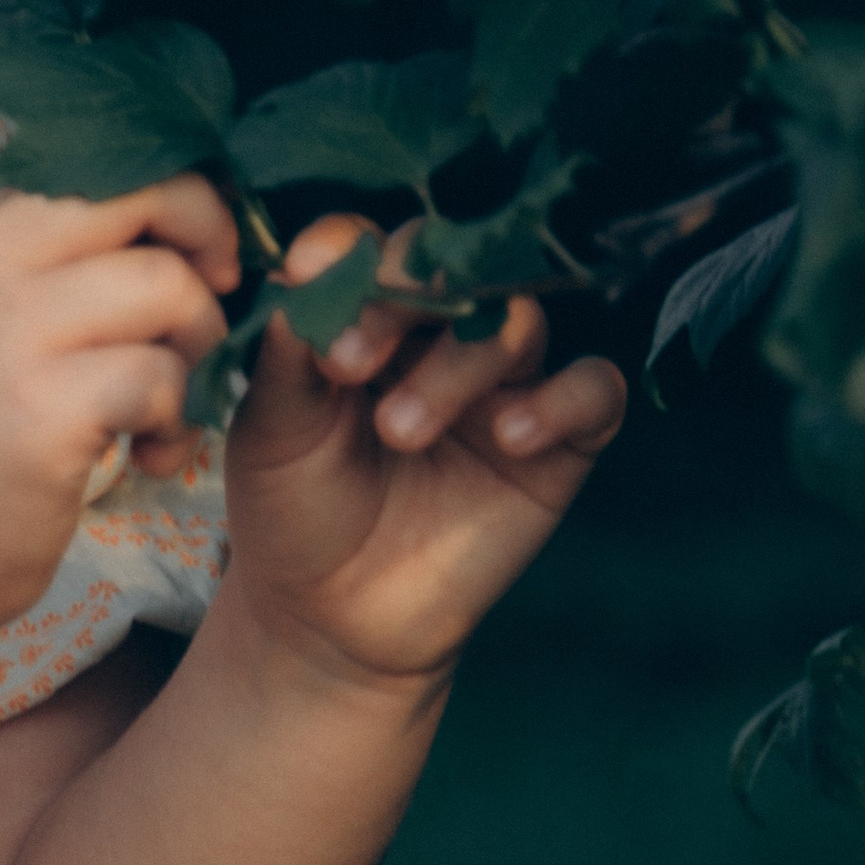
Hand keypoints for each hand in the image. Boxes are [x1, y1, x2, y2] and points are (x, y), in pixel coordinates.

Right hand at [0, 174, 238, 649]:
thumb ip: (46, 247)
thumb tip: (183, 196)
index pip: (104, 152)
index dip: (177, 193)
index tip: (194, 251)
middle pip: (148, 194)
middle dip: (210, 243)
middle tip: (210, 303)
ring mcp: (3, 333)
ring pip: (168, 287)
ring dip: (197, 351)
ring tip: (169, 406)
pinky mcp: (39, 412)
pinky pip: (163, 377)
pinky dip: (179, 420)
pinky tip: (151, 453)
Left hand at [222, 214, 625, 685]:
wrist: (332, 617)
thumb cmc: (295, 509)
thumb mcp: (271, 432)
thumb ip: (285, 356)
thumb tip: (298, 277)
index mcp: (367, 314)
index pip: (372, 246)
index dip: (348, 252)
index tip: (309, 278)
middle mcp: (441, 334)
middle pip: (455, 265)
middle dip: (404, 294)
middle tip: (348, 361)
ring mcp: (504, 384)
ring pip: (518, 323)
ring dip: (460, 363)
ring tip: (399, 432)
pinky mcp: (557, 443)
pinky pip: (594, 390)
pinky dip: (561, 401)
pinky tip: (510, 437)